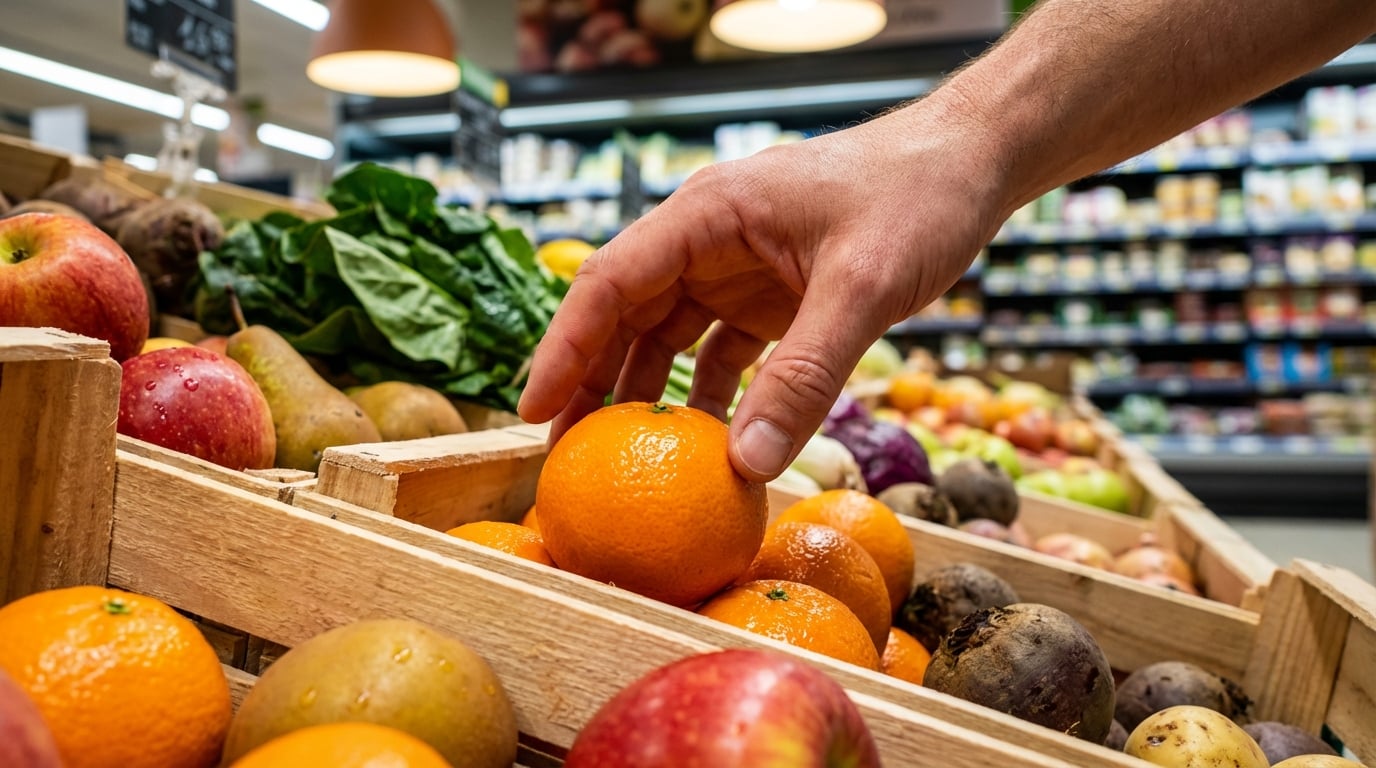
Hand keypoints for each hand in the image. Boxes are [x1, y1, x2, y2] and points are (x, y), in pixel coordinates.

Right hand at [518, 101, 1009, 481]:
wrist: (973, 164)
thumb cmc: (917, 197)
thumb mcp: (864, 287)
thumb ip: (805, 376)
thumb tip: (745, 466)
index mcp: (708, 214)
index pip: (610, 281)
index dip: (564, 347)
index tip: (533, 410)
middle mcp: (710, 241)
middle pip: (625, 315)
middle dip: (591, 382)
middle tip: (563, 456)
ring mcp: (739, 270)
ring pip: (668, 338)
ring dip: (644, 396)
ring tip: (618, 462)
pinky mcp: (773, 298)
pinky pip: (723, 355)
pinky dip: (712, 400)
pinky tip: (708, 447)